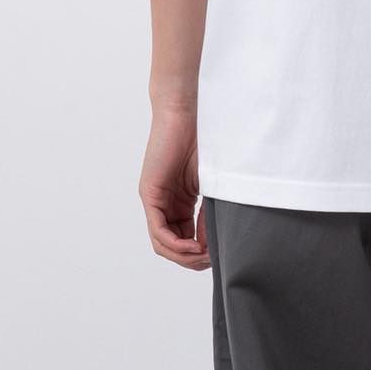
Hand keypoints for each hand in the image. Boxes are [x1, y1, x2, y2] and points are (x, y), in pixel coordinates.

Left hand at [139, 104, 209, 270]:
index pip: (186, 238)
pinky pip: (158, 230)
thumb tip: (215, 242)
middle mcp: (164, 203)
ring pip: (163, 243)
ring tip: (203, 256)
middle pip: (173, 246)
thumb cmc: (204, 136)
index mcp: (180, 200)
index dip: (202, 251)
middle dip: (193, 259)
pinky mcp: (149, 193)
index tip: (220, 252)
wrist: (188, 109)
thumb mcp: (212, 182)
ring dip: (184, 255)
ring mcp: (155, 199)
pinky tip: (193, 246)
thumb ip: (211, 209)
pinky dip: (175, 243)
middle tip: (212, 260)